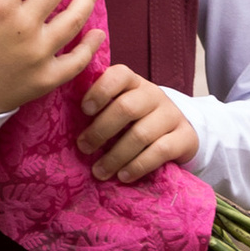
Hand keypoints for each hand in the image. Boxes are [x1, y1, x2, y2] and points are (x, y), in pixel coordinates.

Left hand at [77, 62, 199, 184]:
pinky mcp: (185, 137)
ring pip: (141, 134)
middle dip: (101, 130)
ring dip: (116, 156)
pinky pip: (160, 151)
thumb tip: (64, 121)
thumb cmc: (136, 121)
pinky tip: (123, 176)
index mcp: (133, 82)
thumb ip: (99, 108)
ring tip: (99, 171)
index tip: (84, 110)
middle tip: (84, 147)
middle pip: (126, 108)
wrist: (178, 133)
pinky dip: (138, 165)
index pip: (119, 75)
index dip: (100, 90)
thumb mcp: (120, 107)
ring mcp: (171, 115)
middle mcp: (153, 94)